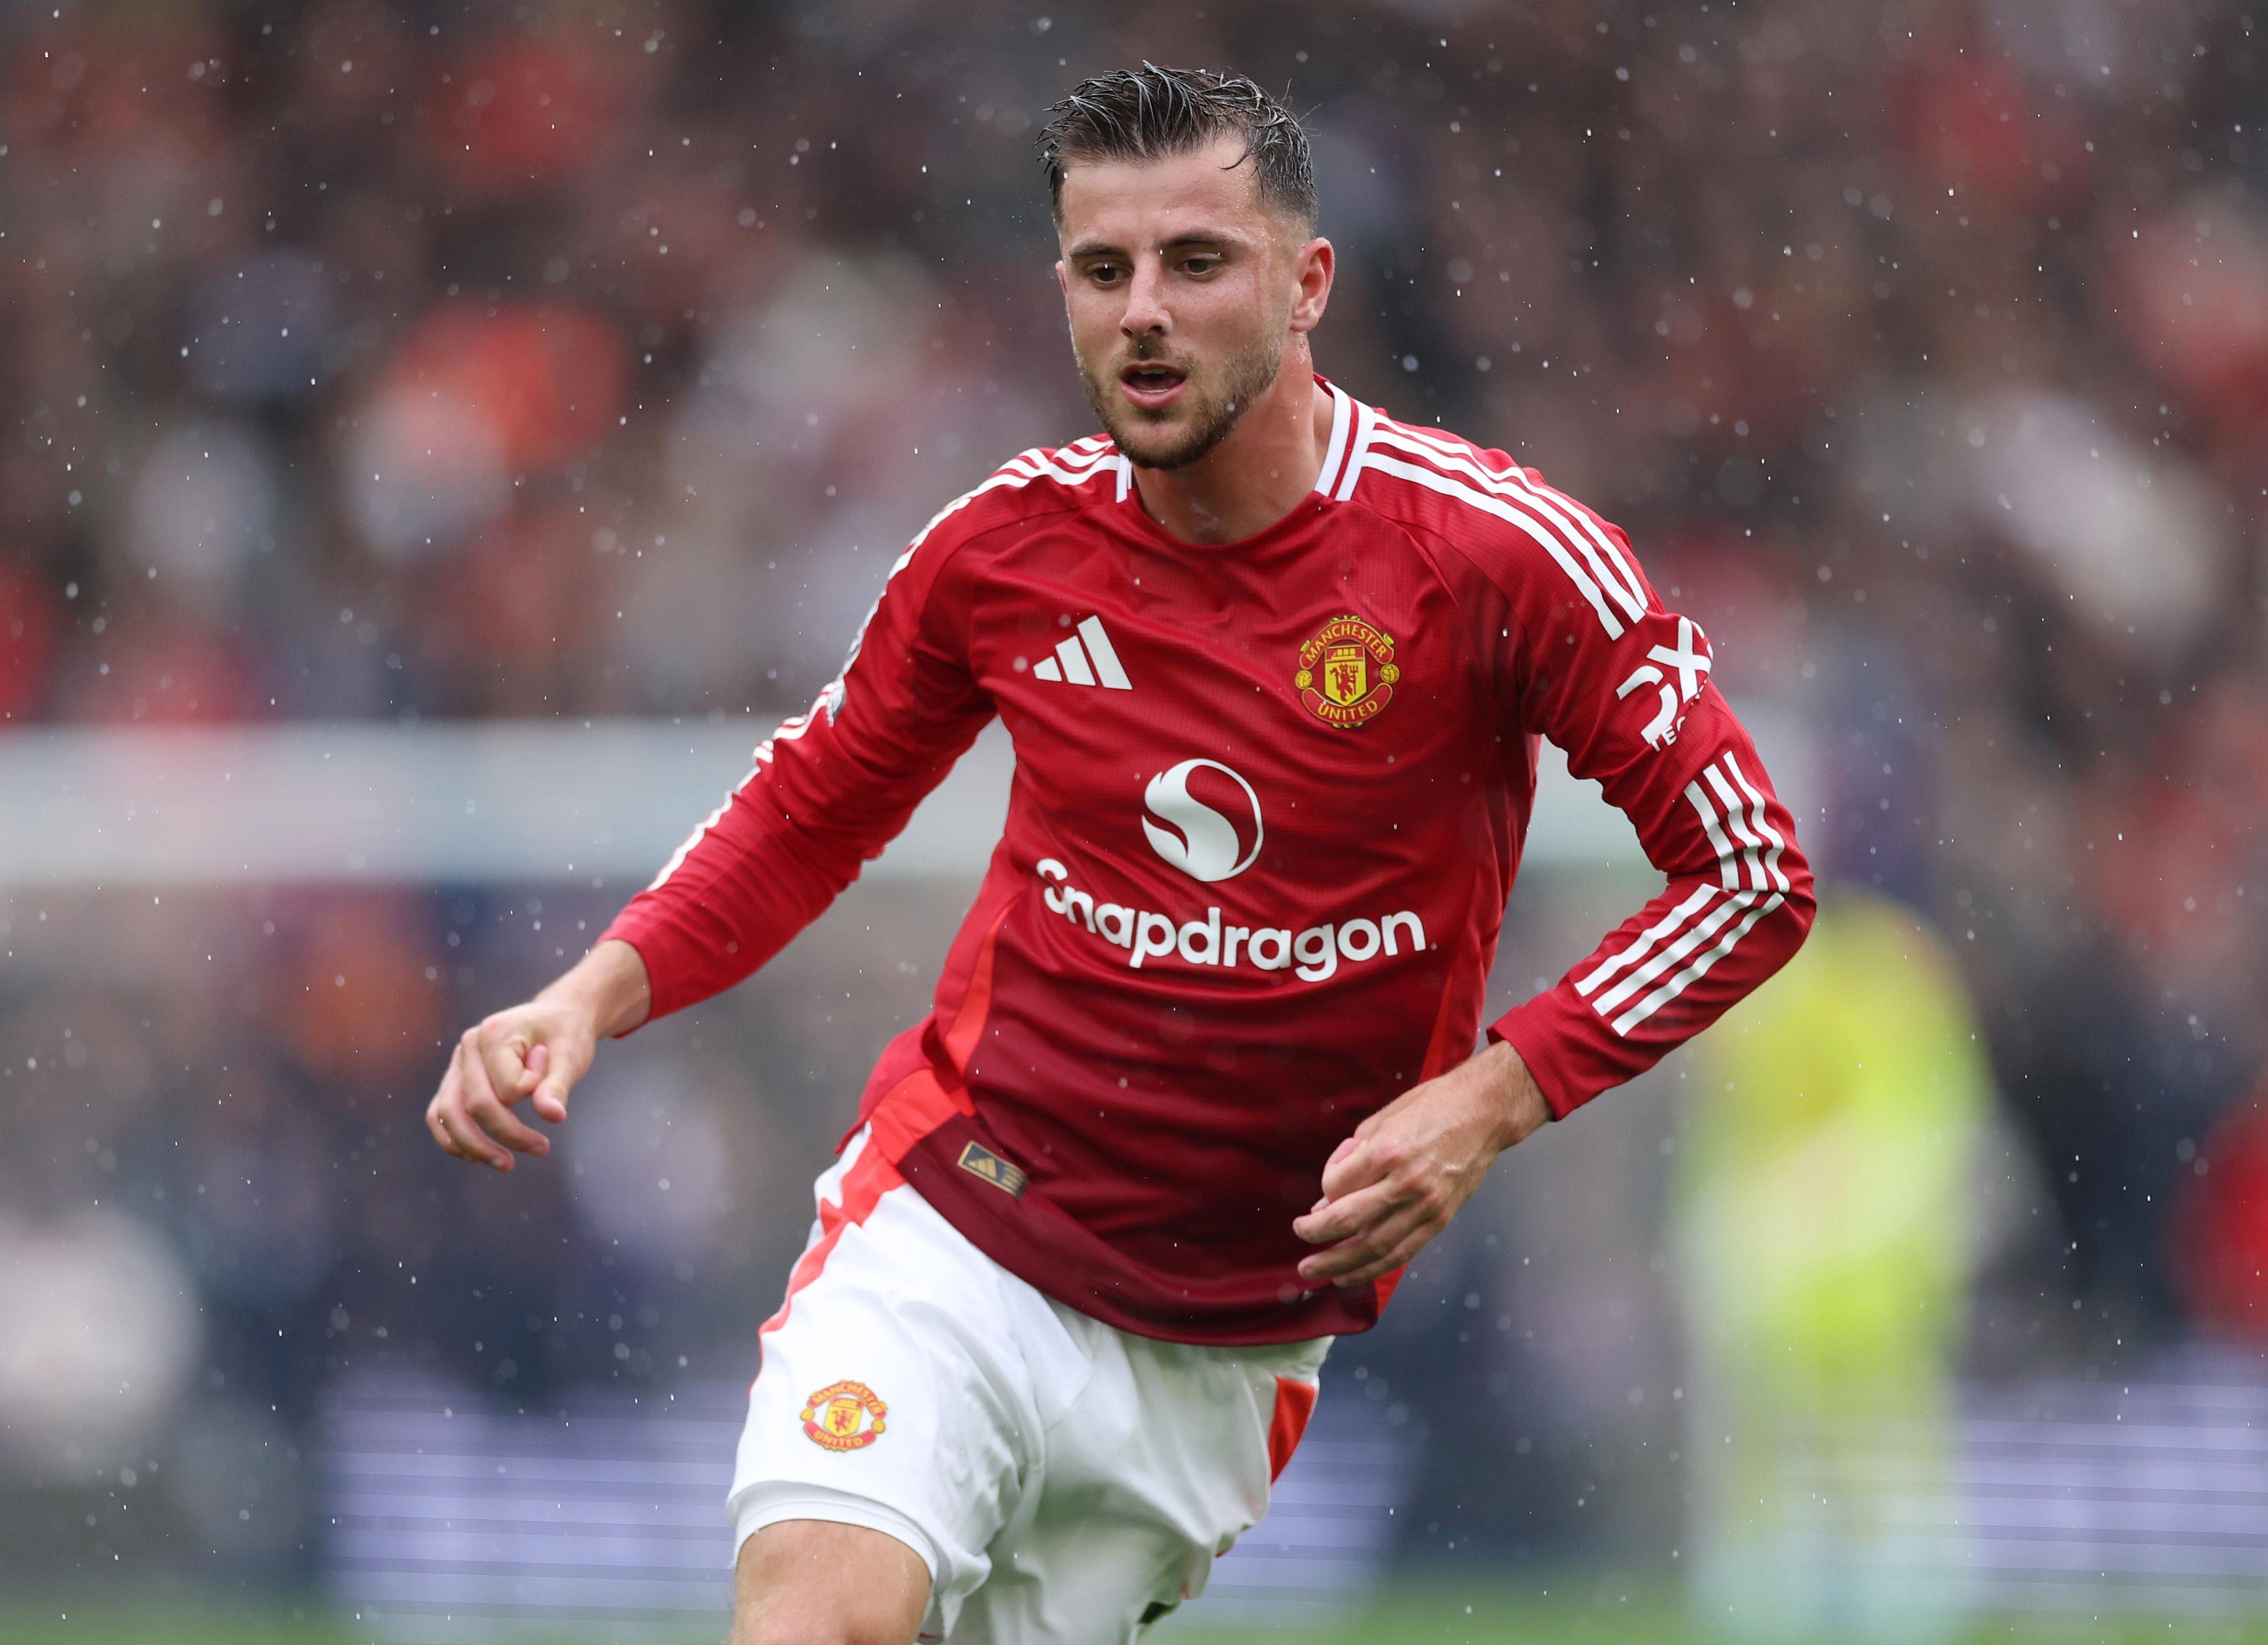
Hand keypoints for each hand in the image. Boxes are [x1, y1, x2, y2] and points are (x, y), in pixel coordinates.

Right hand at [424, 939, 650, 1171]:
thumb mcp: (572, 1056)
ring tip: (506, 1164)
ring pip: (446, 1113)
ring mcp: (458, 1061)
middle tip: (542, 1149)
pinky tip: (476, 1158)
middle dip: (506, 1135)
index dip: (532, 1096)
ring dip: (473, 1146)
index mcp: (495, 1033)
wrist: (558, 1018)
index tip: (552, 1083)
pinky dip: (453, 1139)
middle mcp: (469, 1045)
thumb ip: (558, 1086)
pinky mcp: (456, 1077)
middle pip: (472, 1105)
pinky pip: (440, 1113)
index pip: (505, 1088)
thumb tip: (552, 1115)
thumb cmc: (566, 1035)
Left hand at [1291, 1040, 1551, 1287]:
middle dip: (1315, 1235)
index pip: (1334, 1185)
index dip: (1322, 1188)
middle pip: (1347, 1221)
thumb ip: (1351, 1156)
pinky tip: (1350, 1275)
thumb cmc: (1432, 1107)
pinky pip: (1401, 1253)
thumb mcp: (1382, 1119)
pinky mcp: (1439, 1220)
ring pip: (1373, 1247)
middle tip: (1299, 1237)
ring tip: (1314, 1271)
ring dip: (1338, 1263)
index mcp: (1386, 1151)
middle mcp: (1405, 1182)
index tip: (1326, 1185)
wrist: (1483, 1112)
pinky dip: (1372, 1269)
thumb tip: (1325, 1198)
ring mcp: (1425, 1205)